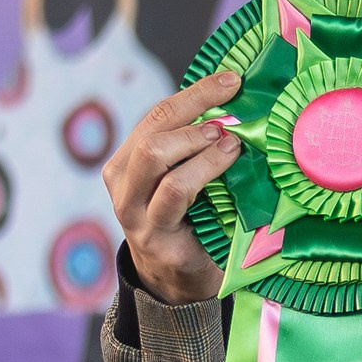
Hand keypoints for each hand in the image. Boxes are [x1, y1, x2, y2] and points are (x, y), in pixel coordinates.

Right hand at [104, 68, 241, 304]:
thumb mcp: (187, 180)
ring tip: (230, 140)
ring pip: (156, 156)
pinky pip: (174, 193)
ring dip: (198, 142)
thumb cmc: (193, 222)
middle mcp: (122, 183)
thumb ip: (196, 150)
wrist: (179, 282)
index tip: (231, 79)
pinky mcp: (151, 234)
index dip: (195, 93)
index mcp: (128, 161)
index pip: (157, 115)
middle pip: (153, 130)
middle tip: (233, 108)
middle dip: (195, 108)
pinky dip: (204, 171)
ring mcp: (132, 210)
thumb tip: (240, 106)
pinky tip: (228, 161)